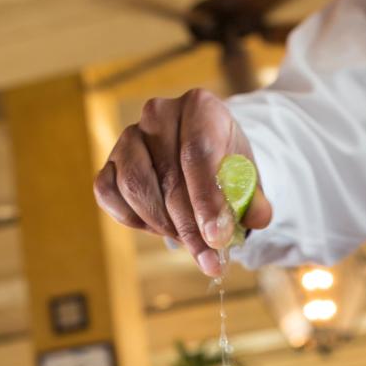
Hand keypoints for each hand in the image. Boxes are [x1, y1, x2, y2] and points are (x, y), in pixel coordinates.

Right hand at [93, 89, 271, 275]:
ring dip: (161, 223)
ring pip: (135, 187)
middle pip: (168, 177)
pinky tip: (157, 227)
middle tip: (208, 259)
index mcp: (199, 107)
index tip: (217, 238)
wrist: (196, 158)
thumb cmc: (222, 166)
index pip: (198, 153)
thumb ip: (253, 200)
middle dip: (189, 227)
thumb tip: (257, 218)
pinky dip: (132, 218)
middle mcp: (159, 114)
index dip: (207, 200)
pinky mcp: (109, 163)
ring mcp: (128, 137)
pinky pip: (109, 194)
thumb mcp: (246, 180)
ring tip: (186, 240)